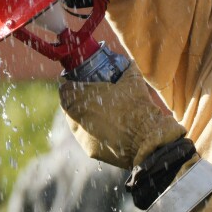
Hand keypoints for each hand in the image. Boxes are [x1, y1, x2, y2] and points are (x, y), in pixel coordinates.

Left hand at [58, 65, 185, 168]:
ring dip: (83, 118)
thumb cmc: (138, 107)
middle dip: (77, 102)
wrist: (147, 138)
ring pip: (76, 124)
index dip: (70, 85)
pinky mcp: (90, 150)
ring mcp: (82, 135)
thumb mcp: (133, 80)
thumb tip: (127, 62)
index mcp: (81, 97)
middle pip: (68, 107)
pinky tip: (107, 130)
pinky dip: (94, 134)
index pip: (64, 89)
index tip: (77, 84)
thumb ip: (126, 68)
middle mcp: (76, 117)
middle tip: (90, 99)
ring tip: (99, 115)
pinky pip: (88, 139)